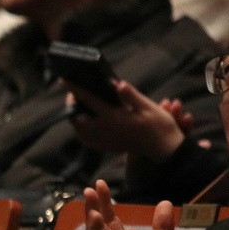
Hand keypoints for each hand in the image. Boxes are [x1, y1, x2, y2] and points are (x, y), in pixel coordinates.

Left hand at [68, 80, 184, 162]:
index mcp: (115, 117)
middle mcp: (106, 130)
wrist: (165, 148)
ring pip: (80, 131)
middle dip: (72, 105)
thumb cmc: (159, 125)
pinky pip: (87, 140)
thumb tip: (116, 84)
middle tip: (74, 94)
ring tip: (78, 106)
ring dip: (75, 118)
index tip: (63, 80)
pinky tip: (85, 123)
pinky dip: (82, 131)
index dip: (75, 89)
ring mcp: (105, 141)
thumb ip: (131, 95)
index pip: (89, 100)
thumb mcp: (149, 106)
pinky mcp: (107, 147)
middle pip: (77, 118)